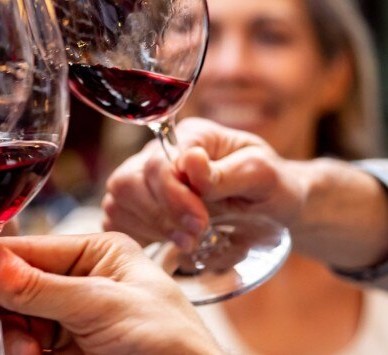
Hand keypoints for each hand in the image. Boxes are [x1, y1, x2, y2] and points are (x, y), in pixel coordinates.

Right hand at [0, 234, 221, 354]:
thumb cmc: (170, 345)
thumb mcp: (102, 307)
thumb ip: (39, 287)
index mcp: (98, 254)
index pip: (29, 249)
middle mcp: (81, 282)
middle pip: (12, 283)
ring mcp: (71, 319)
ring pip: (12, 319)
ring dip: (10, 336)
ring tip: (26, 353)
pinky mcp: (64, 352)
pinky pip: (24, 345)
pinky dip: (19, 352)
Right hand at [101, 118, 305, 269]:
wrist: (272, 209)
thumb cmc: (271, 188)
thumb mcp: (263, 177)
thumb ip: (227, 171)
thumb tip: (190, 161)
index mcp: (191, 137)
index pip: (159, 163)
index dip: (173, 198)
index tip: (200, 224)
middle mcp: (158, 153)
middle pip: (129, 182)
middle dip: (160, 216)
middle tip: (194, 239)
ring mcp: (143, 179)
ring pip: (118, 201)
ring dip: (151, 228)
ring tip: (188, 242)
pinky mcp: (136, 206)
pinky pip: (116, 220)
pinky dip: (137, 235)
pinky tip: (166, 242)